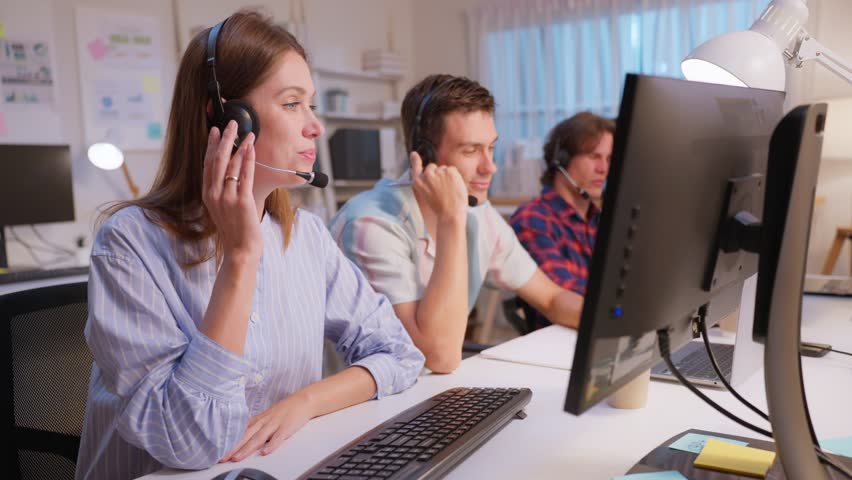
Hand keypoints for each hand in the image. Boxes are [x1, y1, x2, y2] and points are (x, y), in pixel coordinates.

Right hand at [203, 120, 261, 260]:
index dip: (211, 146)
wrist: (240, 251)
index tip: (215, 131)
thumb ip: (222, 192)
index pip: (208, 164)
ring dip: (240, 146)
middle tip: (231, 123)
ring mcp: (227, 198)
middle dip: (224, 139)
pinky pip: (245, 176)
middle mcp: (214, 194)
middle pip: (217, 160)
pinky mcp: (242, 201)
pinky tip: (251, 149)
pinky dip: (248, 160)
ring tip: (247, 133)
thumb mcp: (222, 209)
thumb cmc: (235, 231)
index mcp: (208, 195)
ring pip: (232, 165)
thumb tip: (229, 174)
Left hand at [221, 393, 313, 461]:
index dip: (230, 443)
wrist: (303, 400)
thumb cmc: (285, 409)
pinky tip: (265, 452)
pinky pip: (278, 437)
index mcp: (259, 419)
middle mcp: (264, 421)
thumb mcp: (268, 415)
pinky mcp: (286, 427)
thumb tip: (244, 435)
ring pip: (258, 438)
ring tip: (237, 458)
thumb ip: (256, 425)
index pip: (241, 432)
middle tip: (222, 458)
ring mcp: (275, 424)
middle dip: (233, 448)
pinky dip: (271, 445)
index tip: (220, 452)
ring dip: (247, 448)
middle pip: (246, 436)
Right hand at [409, 151, 467, 222]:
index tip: (414, 154)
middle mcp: (426, 175)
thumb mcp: (427, 195)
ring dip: (447, 176)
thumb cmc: (440, 208)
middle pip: (432, 166)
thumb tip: (432, 171)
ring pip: (444, 168)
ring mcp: (438, 172)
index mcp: (418, 183)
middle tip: (442, 188)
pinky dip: (455, 177)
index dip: (415, 160)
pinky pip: (453, 169)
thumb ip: (427, 183)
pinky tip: (454, 187)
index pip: (415, 168)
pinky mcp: (449, 171)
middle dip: (437, 173)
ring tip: (448, 190)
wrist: (450, 214)